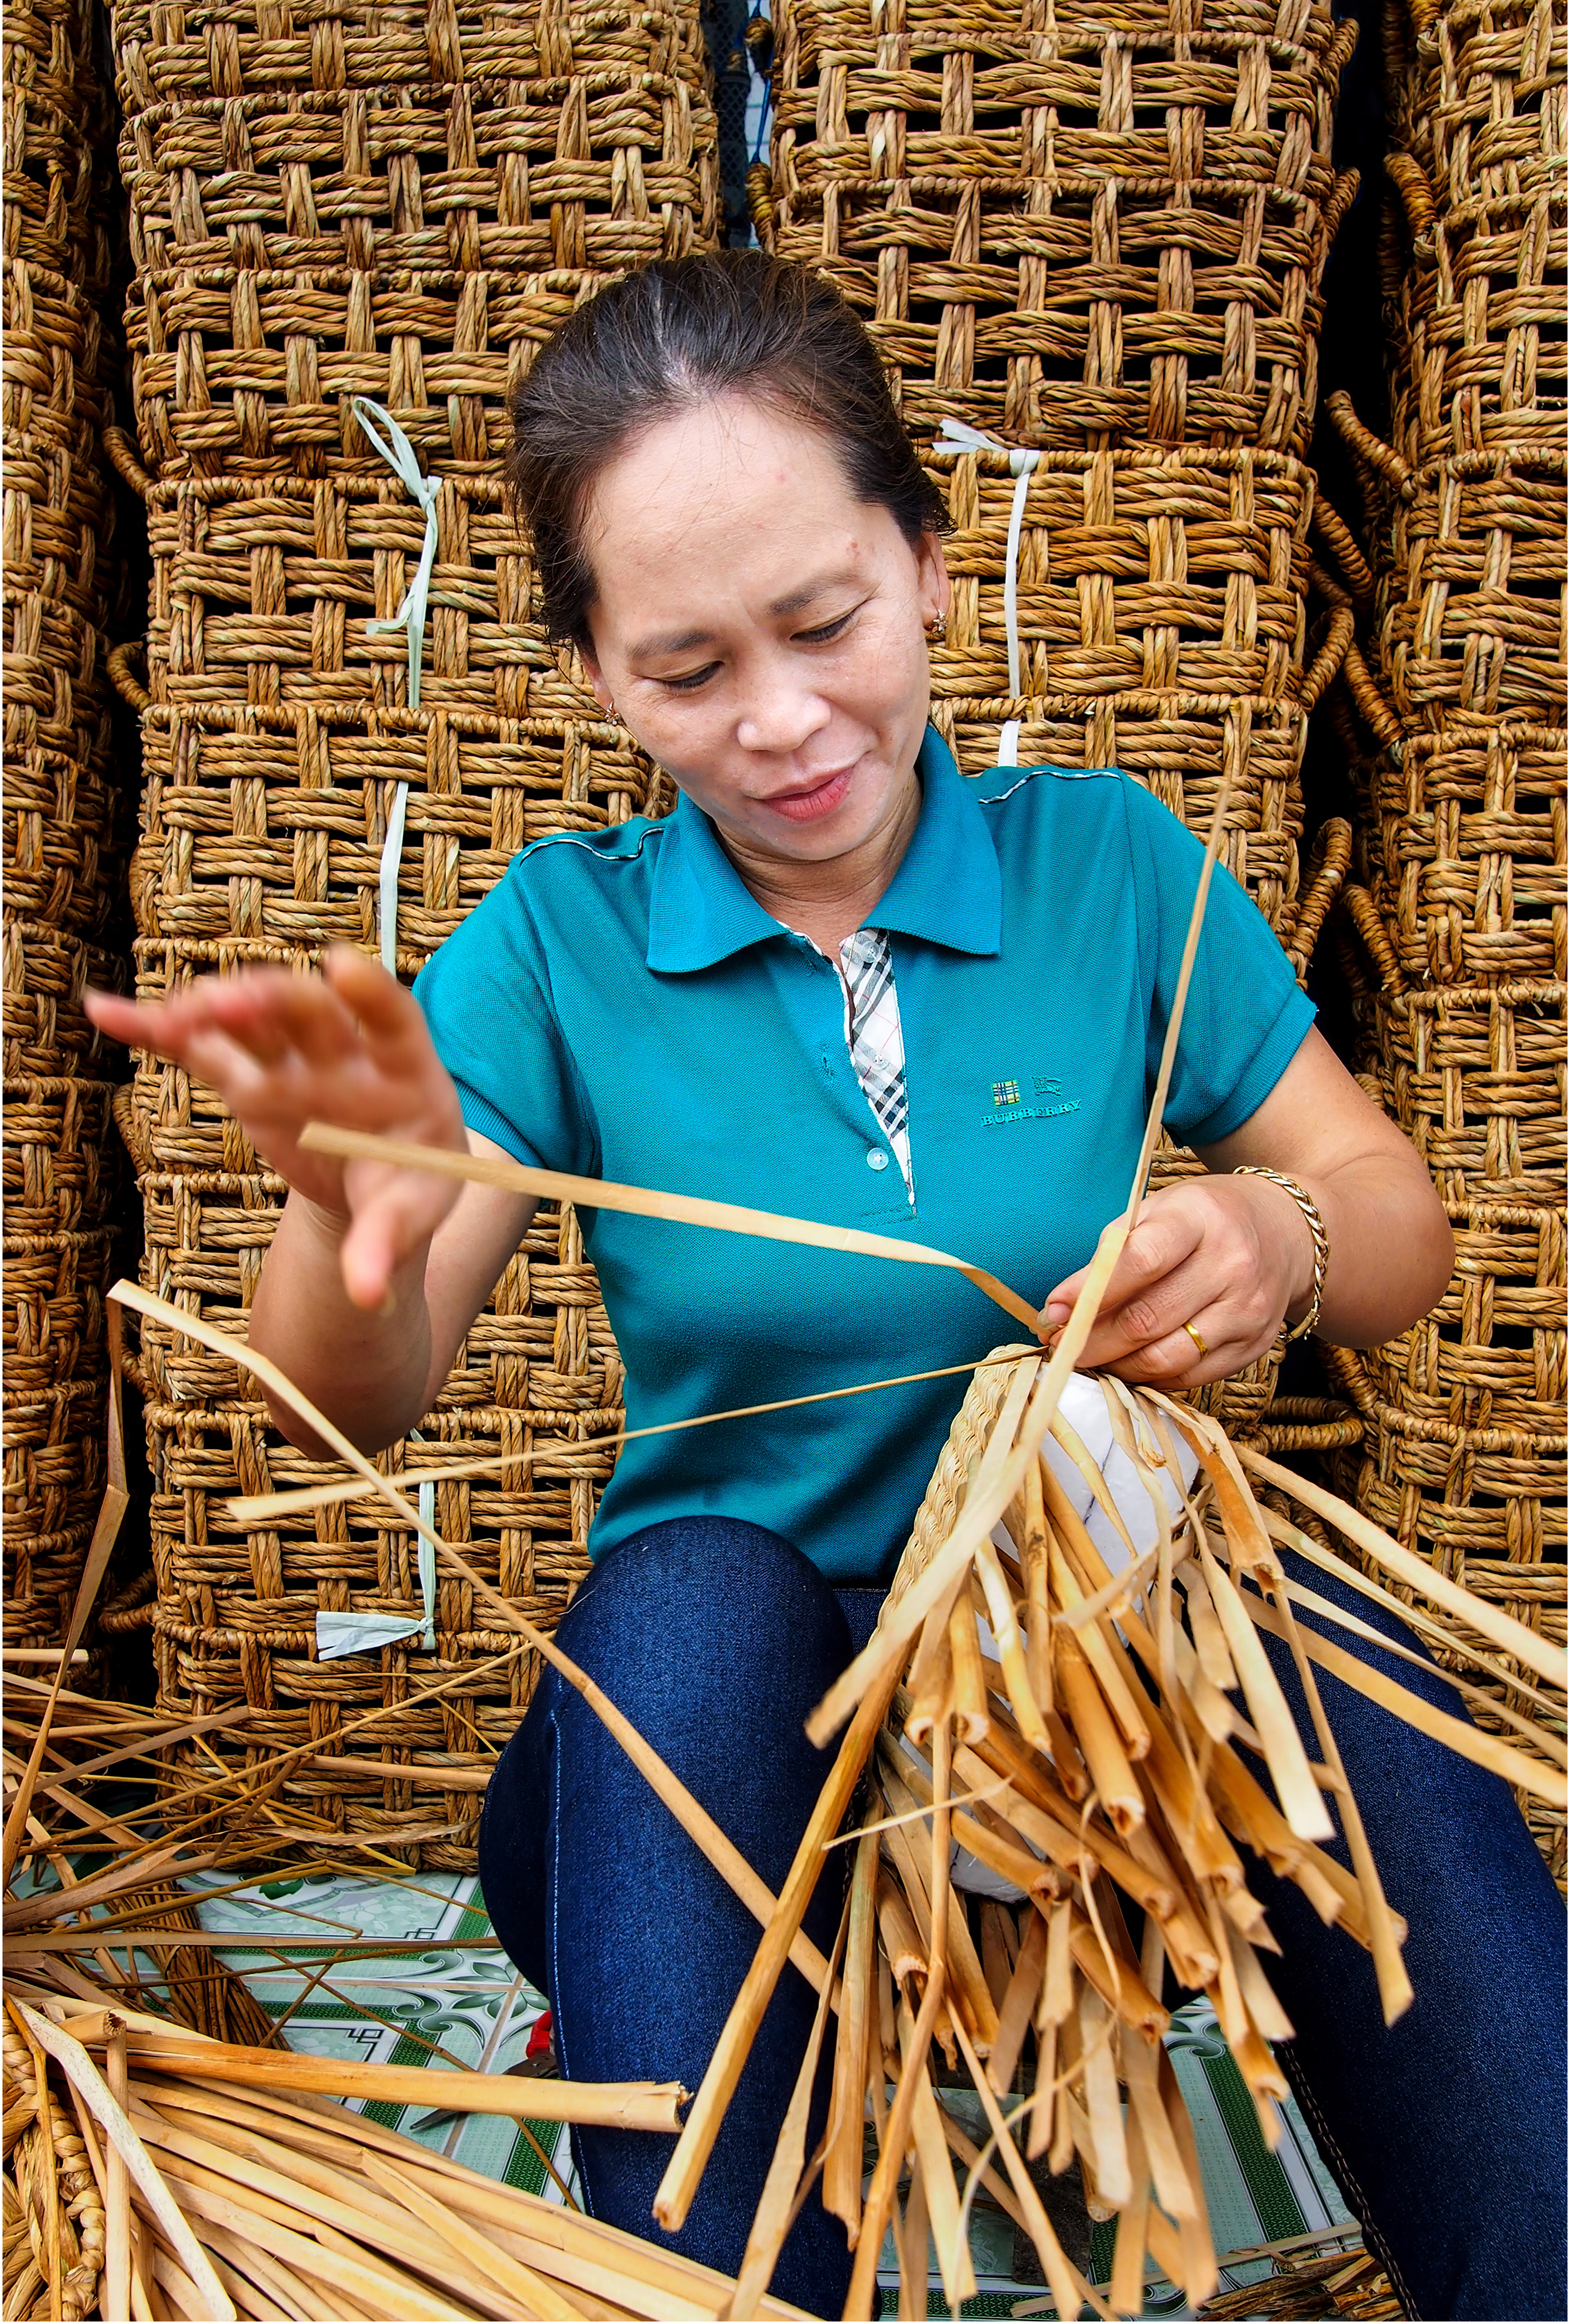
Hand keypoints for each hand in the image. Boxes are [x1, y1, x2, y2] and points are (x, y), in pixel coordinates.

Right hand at [86, 948, 468, 1311]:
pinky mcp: (248, 1079)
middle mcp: (345, 1052)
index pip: (392, 1019)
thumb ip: (387, 1246)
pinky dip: (154, 1031)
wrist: (377, 1190)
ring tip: (173, 1020)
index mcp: (404, 1072)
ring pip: (249, 1020)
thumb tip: (371, 1297)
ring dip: (210, 1010)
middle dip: (270, 1001)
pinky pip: (199, 1049)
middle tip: (232, 1003)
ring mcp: (292, 1060)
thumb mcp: (408, 1218)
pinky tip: (105, 1010)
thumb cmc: (407, 1190)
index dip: (368, 992)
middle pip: (308, 1012)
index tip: (339, 966)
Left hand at [1038, 1175, 1314, 1386]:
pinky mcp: (1255, 1346)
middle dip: (1092, 1340)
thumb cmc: (1203, 1221)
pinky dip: (1150, 1378)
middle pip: (1147, 1320)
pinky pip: (1190, 1376)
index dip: (1089, 1294)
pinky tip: (1128, 1365)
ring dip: (1116, 1366)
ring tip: (1089, 1358)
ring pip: (1166, 1358)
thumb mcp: (1157, 1213)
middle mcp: (1232, 1265)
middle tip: (1060, 1345)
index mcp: (1200, 1220)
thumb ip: (1110, 1256)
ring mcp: (1248, 1310)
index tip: (1052, 1313)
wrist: (1284, 1233)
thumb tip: (1059, 1309)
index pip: (1140, 1261)